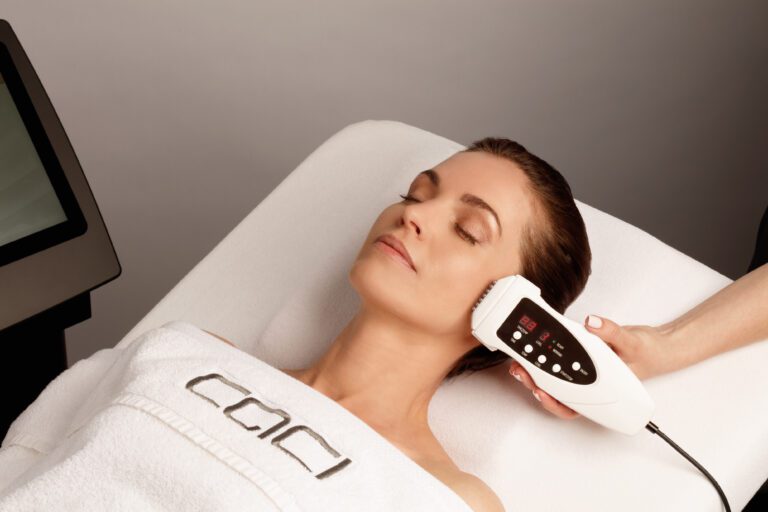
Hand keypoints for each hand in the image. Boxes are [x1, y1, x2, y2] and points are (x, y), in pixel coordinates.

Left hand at [508, 314, 668, 419]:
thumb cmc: (648, 353)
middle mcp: (588, 386)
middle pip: (557, 394)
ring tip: (519, 362)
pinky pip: (560, 361)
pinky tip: (533, 349)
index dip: (553, 403)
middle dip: (535, 384)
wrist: (656, 346)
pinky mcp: (579, 357)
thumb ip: (611, 332)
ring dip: (535, 373)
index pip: (573, 407)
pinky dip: (545, 357)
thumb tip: (592, 323)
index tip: (539, 392)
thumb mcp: (631, 341)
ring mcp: (582, 373)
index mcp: (600, 393)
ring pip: (554, 380)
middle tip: (520, 371)